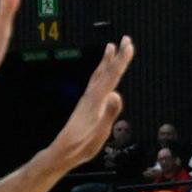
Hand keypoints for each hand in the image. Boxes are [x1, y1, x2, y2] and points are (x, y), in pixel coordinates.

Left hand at [47, 36, 136, 171]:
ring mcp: (87, 99)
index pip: (112, 75)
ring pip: (98, 75)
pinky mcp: (85, 105)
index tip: (129, 45)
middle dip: (116, 55)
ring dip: (106, 61)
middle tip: (125, 39)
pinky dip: (100, 73)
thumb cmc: (82, 145)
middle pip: (105, 71)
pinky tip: (101, 75)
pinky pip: (95, 82)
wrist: (63, 151)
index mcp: (96, 100)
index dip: (122, 60)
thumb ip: (108, 114)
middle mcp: (91, 96)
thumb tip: (116, 95)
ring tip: (110, 48)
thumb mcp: (99, 133)